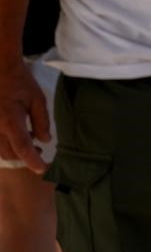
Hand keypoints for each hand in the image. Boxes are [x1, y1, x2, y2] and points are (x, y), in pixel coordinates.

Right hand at [0, 55, 49, 173]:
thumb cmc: (19, 82)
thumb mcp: (38, 99)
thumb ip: (42, 121)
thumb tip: (45, 141)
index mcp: (11, 121)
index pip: (23, 149)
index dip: (34, 162)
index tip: (44, 169)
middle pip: (10, 154)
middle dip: (25, 157)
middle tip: (39, 151)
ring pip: (0, 150)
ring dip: (15, 151)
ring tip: (30, 139)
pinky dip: (6, 143)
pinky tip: (16, 133)